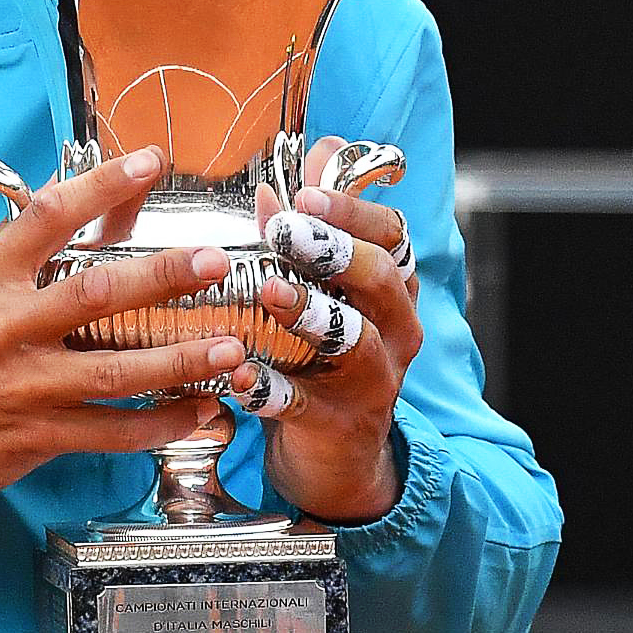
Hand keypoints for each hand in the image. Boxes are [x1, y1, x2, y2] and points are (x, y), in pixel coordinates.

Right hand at [0, 146, 247, 507]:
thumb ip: (31, 249)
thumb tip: (91, 197)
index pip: (47, 217)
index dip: (101, 185)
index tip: (150, 162)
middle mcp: (4, 326)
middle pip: (96, 292)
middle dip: (164, 275)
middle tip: (213, 262)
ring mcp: (22, 384)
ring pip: (116, 370)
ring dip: (180, 359)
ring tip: (229, 346)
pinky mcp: (36, 435)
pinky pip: (111, 430)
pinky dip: (160, 423)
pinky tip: (199, 410)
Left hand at [230, 135, 421, 523]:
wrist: (333, 456)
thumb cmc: (318, 356)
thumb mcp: (319, 292)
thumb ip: (305, 235)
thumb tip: (283, 176)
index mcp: (390, 287)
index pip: (392, 235)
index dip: (353, 208)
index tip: (305, 190)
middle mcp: (394, 329)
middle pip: (384, 280)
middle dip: (335, 251)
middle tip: (285, 230)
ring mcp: (371, 379)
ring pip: (356, 341)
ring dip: (310, 312)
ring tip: (270, 291)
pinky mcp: (337, 425)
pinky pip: (305, 404)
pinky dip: (271, 389)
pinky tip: (237, 375)